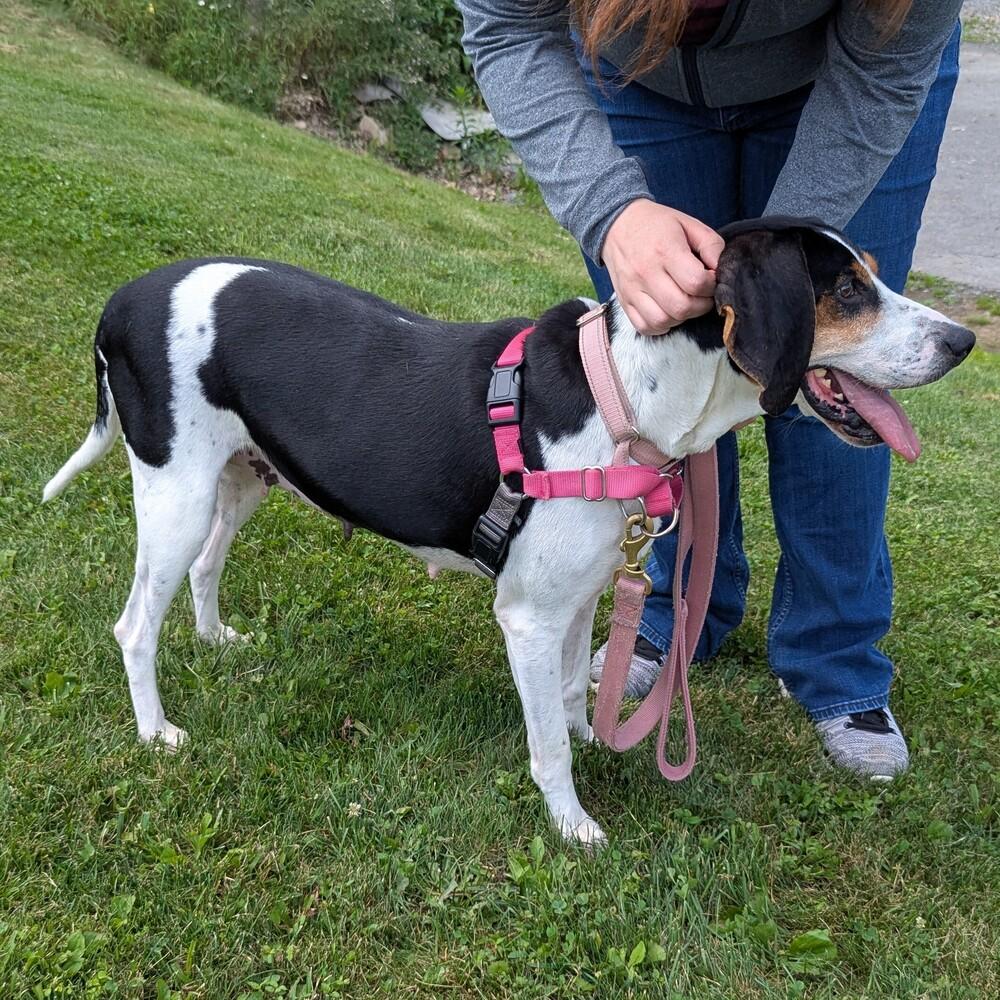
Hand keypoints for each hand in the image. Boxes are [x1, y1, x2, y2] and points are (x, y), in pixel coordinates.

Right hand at [602, 200, 724, 333]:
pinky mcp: (624, 302)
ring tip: (685, 303)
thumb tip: (722, 270)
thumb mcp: (689, 224)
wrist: (617, 225)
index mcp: (665, 250)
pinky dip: (661, 325)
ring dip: (681, 317)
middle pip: (682, 307)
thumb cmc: (657, 225)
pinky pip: (645, 327)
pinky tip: (668, 312)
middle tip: (702, 295)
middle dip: (700, 306)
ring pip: (663, 321)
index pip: (696, 282)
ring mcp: (632, 290)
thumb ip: (711, 245)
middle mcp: (646, 273)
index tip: (711, 279)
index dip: (711, 286)